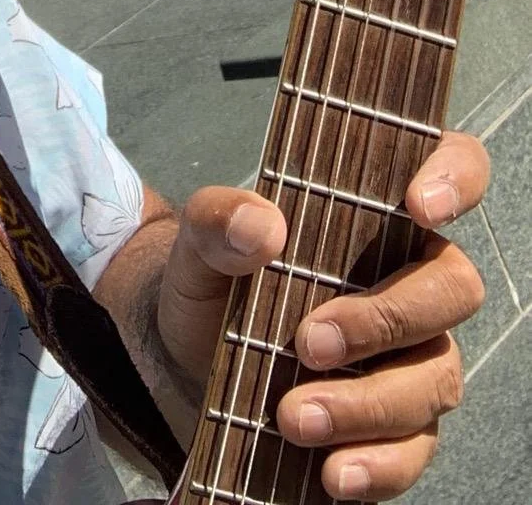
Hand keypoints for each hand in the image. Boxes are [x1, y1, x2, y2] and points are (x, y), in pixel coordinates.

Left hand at [157, 132, 487, 500]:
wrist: (185, 353)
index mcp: (376, 212)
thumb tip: (261, 227)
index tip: (417, 204)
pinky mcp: (400, 426)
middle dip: (385, 318)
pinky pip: (415, 451)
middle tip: (308, 342)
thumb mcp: (198, 241)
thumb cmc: (214, 277)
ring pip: (434, 378)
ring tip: (293, 416)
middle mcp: (411, 279)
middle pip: (453, 288)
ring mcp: (413, 355)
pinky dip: (377, 465)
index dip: (455, 177)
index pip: (451, 170)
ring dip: (366, 403)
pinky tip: (333, 472)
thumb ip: (219, 219)